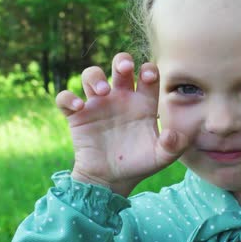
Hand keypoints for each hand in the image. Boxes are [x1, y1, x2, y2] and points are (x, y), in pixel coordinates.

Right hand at [55, 53, 188, 195]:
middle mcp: (120, 98)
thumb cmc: (139, 164)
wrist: (112, 181)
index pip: (147, 74)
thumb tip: (171, 134)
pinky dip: (68, 98)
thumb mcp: (162, 157)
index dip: (148, 69)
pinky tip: (79, 107)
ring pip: (91, 75)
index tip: (148, 76)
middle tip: (124, 69)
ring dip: (95, 77)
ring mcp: (98, 105)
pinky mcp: (78, 116)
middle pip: (119, 66)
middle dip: (121, 60)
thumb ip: (174, 146)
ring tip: (103, 92)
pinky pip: (66, 98)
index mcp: (143, 102)